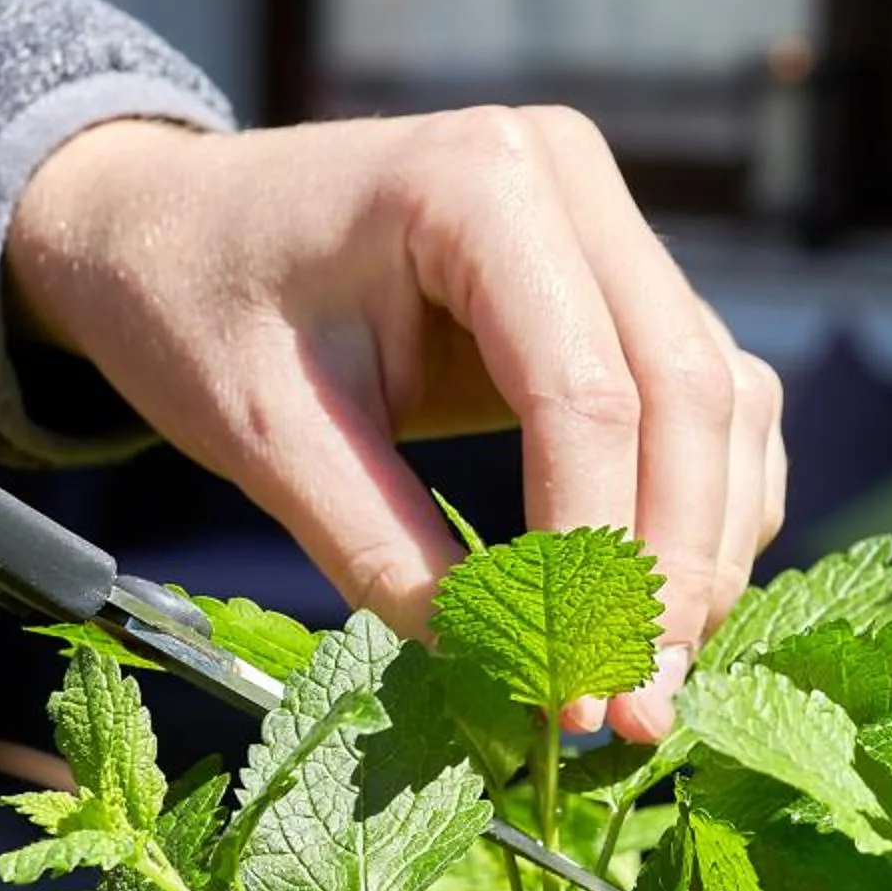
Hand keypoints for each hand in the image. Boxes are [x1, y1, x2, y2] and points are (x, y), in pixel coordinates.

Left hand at [7, 109, 787, 739]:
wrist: (170, 223)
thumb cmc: (196, 304)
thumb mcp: (262, 433)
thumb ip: (380, 547)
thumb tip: (501, 671)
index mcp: (476, 181)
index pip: (587, 392)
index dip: (598, 554)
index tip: (578, 687)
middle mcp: (569, 179)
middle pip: (686, 393)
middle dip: (671, 570)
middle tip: (639, 711)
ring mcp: (607, 220)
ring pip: (722, 399)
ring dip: (705, 548)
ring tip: (651, 682)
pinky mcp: (621, 278)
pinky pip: (711, 398)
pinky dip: (705, 505)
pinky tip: (666, 607)